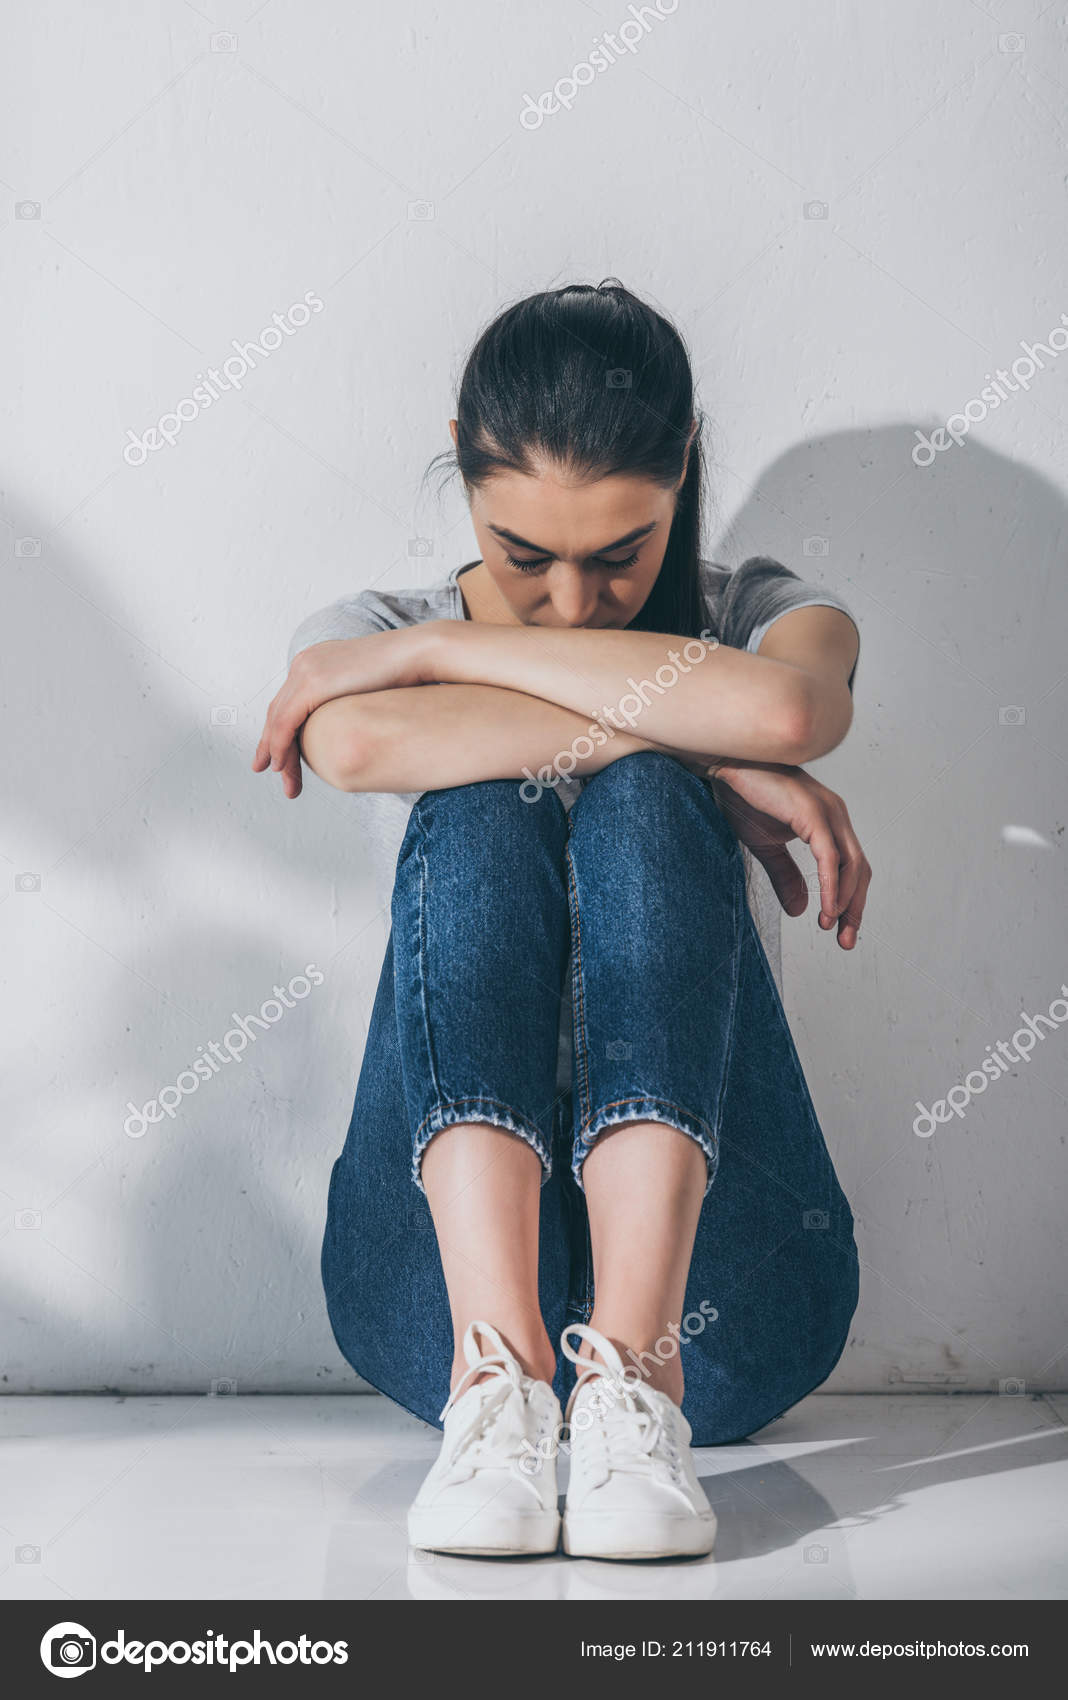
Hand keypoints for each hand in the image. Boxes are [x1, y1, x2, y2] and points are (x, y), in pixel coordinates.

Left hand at [253, 627, 430, 797]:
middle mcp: (304, 663)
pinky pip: (285, 722)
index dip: (281, 730)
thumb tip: (355, 724)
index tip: (281, 754)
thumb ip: (351, 701)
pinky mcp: (312, 683)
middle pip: (278, 711)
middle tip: (266, 770)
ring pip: (278, 719)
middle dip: (271, 744)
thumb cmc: (405, 674)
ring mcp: (306, 671)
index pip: (290, 702)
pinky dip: (280, 745)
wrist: (417, 654)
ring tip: (280, 778)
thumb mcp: (368, 689)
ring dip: (275, 752)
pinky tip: (280, 765)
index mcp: (316, 662)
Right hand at [709, 760, 870, 949]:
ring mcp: (827, 811)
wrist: (723, 767)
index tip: (842, 932)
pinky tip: (827, 909)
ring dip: (845, 901)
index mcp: (828, 822)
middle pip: (860, 870)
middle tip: (845, 941)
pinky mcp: (812, 813)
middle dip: (855, 909)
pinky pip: (830, 857)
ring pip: (851, 865)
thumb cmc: (743, 798)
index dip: (851, 902)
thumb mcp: (766, 847)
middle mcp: (835, 815)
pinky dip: (831, 886)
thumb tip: (801, 910)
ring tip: (831, 927)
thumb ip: (785, 876)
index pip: (852, 868)